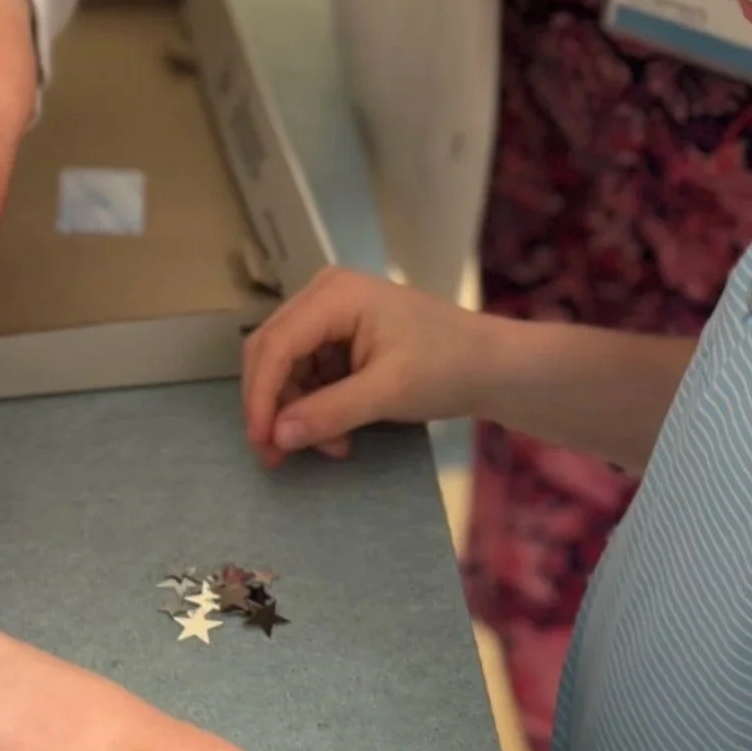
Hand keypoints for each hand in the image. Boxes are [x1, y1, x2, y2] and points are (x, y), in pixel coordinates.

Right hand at [241, 269, 501, 464]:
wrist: (491, 364)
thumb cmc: (446, 368)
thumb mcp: (388, 393)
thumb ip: (329, 412)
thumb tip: (277, 437)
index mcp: (334, 295)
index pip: (275, 345)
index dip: (260, 396)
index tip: (262, 444)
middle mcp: (325, 294)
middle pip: (273, 351)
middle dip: (274, 406)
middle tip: (278, 456)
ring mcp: (332, 313)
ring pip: (288, 366)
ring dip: (300, 411)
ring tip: (335, 446)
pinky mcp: (341, 334)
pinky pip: (309, 371)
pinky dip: (317, 405)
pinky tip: (340, 432)